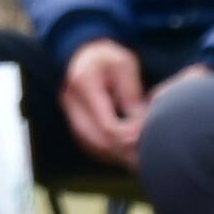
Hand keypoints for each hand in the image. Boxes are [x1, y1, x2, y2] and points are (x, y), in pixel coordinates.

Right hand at [60, 38, 150, 166]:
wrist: (83, 53)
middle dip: (121, 152)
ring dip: (113, 155)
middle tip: (144, 158)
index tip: (145, 138)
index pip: (105, 123)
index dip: (126, 136)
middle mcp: (71, 101)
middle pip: (94, 140)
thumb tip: (140, 122)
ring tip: (136, 160)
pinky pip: (87, 142)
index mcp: (84, 84)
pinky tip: (122, 154)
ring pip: (89, 144)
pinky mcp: (72, 120)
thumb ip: (131, 93)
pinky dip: (105, 151)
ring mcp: (69, 112)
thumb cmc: (108, 57)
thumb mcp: (125, 66)